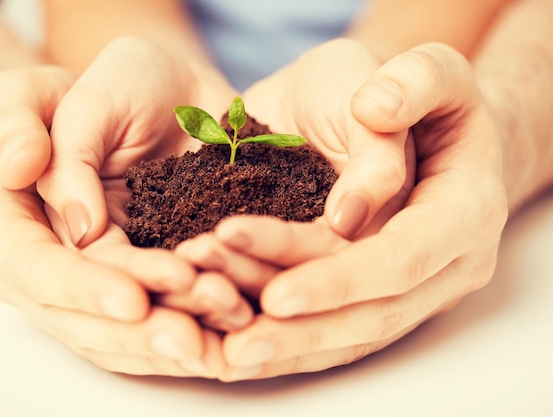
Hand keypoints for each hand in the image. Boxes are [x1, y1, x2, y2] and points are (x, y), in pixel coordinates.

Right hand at [0, 65, 225, 377]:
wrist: (158, 94)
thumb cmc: (97, 86)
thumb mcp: (50, 92)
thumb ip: (48, 144)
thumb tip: (68, 215)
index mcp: (4, 220)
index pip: (35, 268)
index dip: (82, 288)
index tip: (133, 298)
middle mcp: (45, 262)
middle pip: (82, 318)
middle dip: (139, 332)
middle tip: (192, 338)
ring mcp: (94, 277)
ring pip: (124, 331)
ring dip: (172, 339)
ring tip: (223, 329)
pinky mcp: (141, 277)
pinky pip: (160, 315)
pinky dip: (196, 326)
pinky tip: (231, 331)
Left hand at [180, 42, 507, 380]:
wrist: (423, 127)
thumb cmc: (420, 94)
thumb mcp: (429, 68)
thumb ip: (414, 83)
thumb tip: (375, 131)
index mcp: (466, 209)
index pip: (404, 258)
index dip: (341, 280)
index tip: (276, 293)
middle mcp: (449, 263)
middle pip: (376, 313)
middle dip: (305, 330)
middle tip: (236, 343)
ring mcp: (419, 288)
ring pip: (354, 333)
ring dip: (291, 346)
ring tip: (227, 354)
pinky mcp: (386, 296)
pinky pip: (341, 332)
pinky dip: (294, 343)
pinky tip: (242, 348)